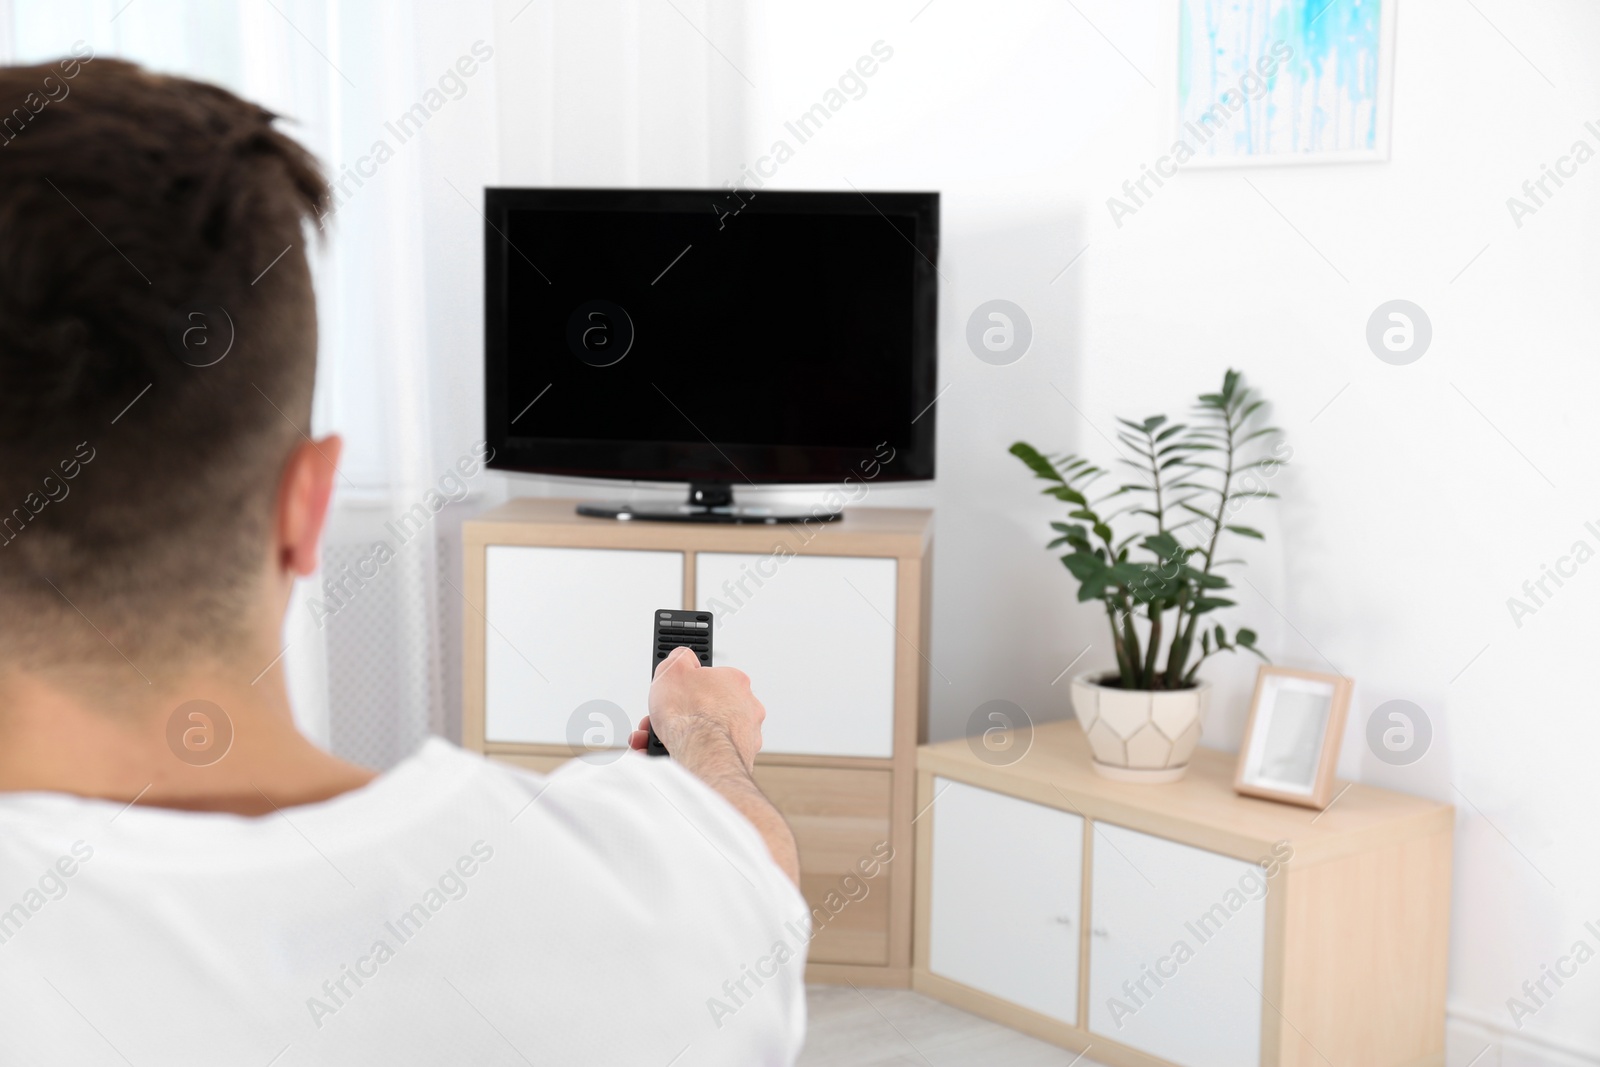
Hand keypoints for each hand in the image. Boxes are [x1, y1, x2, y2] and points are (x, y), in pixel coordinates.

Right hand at [630, 646, 797, 885]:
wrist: (701, 756)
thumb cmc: (692, 715)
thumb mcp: (673, 669)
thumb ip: (679, 658)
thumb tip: (682, 657)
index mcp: (736, 682)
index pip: (708, 679)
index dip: (684, 686)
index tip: (673, 691)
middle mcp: (747, 708)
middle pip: (704, 709)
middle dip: (678, 715)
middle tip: (660, 720)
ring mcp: (745, 736)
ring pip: (706, 735)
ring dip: (679, 737)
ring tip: (655, 741)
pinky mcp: (738, 760)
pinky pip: (708, 756)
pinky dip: (688, 756)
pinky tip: (668, 756)